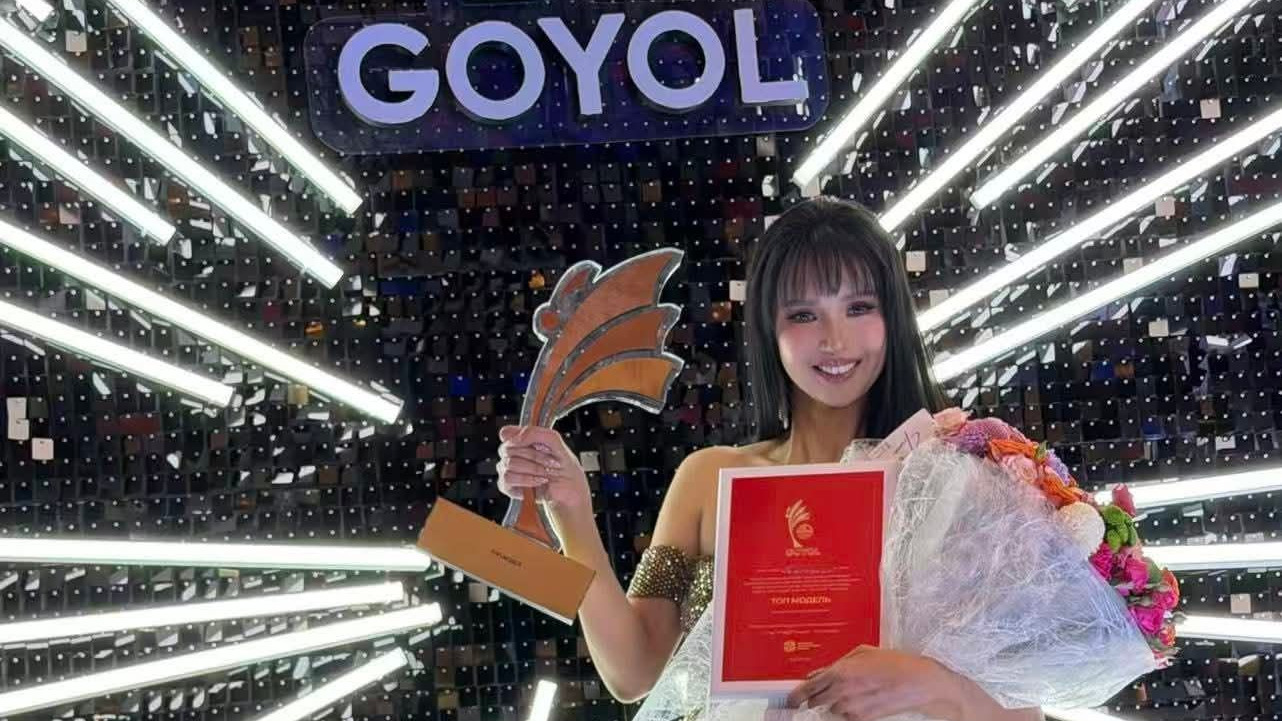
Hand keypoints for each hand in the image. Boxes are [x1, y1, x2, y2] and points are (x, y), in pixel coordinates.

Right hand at [497, 425, 590, 512]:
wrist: (568, 489)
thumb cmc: (563, 466)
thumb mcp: (555, 441)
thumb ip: (535, 433)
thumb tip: (518, 437)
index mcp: (521, 440)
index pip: (506, 433)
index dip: (517, 438)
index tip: (534, 444)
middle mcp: (512, 454)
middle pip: (508, 448)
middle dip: (533, 456)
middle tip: (549, 461)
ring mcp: (507, 469)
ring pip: (509, 464)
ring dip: (533, 469)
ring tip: (546, 473)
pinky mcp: (507, 485)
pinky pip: (508, 478)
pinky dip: (527, 479)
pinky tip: (539, 481)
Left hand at [785, 647, 959, 720]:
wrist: (917, 683)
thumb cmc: (892, 663)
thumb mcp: (862, 654)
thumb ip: (836, 663)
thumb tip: (817, 673)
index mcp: (840, 671)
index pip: (808, 687)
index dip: (796, 695)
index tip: (791, 700)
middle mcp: (841, 691)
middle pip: (815, 701)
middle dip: (814, 698)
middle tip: (819, 694)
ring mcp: (851, 708)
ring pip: (831, 709)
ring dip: (834, 703)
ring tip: (852, 692)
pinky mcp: (862, 719)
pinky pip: (846, 716)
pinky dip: (848, 710)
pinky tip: (862, 699)